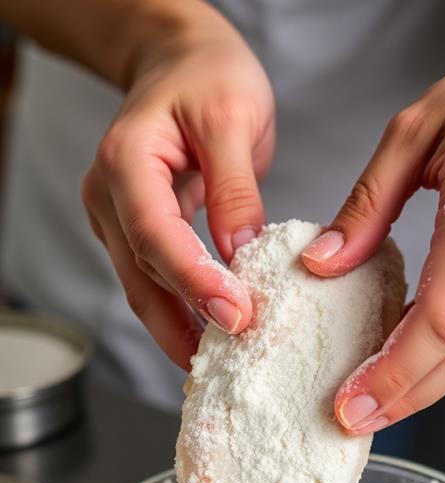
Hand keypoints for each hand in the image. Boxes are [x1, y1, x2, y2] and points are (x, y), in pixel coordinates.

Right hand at [82, 2, 273, 367]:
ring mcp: (118, 216)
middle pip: (141, 275)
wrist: (180, 62)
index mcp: (127, 159)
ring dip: (179, 330)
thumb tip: (241, 255)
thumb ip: (235, 189)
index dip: (193, 280)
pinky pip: (156, 280)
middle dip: (184, 323)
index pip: (155, 234)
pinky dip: (182, 311)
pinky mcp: (137, 231)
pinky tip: (210, 335)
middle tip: (231, 358)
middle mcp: (110, 194)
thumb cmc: (207, 76)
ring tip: (221, 365)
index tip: (236, 314)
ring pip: (143, 287)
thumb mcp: (233, 118)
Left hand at [302, 10, 444, 433]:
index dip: (396, 370)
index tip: (352, 399)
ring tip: (374, 404)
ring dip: (426, 387)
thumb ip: (366, 205)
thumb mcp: (415, 131)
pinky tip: (408, 362)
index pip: (444, 317)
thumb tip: (323, 264)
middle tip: (355, 420)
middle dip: (407, 398)